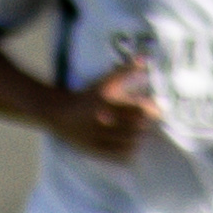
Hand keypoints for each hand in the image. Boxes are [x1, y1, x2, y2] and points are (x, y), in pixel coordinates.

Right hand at [43, 59, 161, 159]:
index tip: (155, 112)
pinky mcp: (92, 148)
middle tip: (147, 124)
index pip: (138, 110)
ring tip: (138, 134)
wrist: (57, 112)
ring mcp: (95, 136)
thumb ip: (125, 70)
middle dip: (144, 126)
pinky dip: (127, 152)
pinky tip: (130, 147)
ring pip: (128, 142)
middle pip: (135, 127)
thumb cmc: (86, 95)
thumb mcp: (104, 81)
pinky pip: (116, 154)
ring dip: (137, 139)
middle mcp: (99, 120)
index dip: (151, 112)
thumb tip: (144, 58)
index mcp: (105, 102)